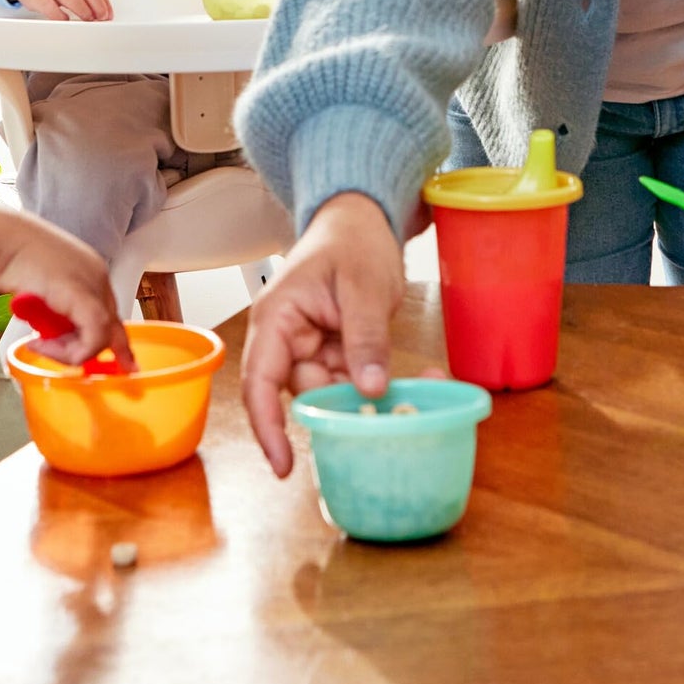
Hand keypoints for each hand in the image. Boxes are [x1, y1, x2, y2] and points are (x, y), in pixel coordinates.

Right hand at [0, 199, 133, 369]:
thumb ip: (55, 307)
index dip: (117, 343)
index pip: (111, 314)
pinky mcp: (82, 295)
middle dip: (90, 350)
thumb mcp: (41, 286)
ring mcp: (93, 284)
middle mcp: (98, 278)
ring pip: (101, 336)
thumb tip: (52, 335)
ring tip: (39, 342)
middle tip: (67, 358)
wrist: (1, 238)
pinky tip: (38, 343)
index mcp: (92, 272)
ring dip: (67, 351)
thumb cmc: (12, 257)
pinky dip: (68, 351)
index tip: (125, 364)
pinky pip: (92, 337)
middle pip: (110, 326)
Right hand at [241, 192, 404, 477]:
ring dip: (372, 397)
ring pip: (335, 391)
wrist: (363, 217)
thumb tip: (370, 390)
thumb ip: (365, 336)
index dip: (267, 427)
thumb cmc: (353, 240)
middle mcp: (288, 337)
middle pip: (305, 393)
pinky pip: (355, 378)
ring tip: (420, 390)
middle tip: (392, 416)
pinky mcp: (337, 349)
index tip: (283, 465)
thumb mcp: (363, 286)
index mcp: (277, 318)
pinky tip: (423, 379)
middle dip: (345, 410)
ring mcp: (313, 345)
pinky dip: (384, 383)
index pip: (260, 381)